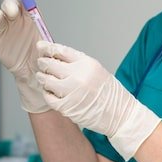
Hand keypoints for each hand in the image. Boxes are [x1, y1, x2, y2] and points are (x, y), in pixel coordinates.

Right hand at [0, 0, 49, 112]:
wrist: (33, 71)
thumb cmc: (42, 55)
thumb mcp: (47, 46)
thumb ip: (45, 40)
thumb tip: (41, 41)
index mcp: (29, 16)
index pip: (25, 1)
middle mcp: (15, 19)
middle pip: (9, 5)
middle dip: (9, 6)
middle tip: (13, 12)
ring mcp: (3, 29)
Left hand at [35, 41, 160, 160]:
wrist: (120, 114)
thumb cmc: (110, 93)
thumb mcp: (97, 70)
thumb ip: (78, 63)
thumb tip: (57, 56)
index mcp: (87, 64)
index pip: (61, 51)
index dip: (48, 47)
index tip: (40, 46)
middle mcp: (78, 76)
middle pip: (51, 64)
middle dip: (43, 62)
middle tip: (40, 62)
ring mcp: (71, 92)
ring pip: (47, 80)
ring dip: (42, 78)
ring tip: (42, 77)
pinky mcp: (67, 107)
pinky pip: (49, 97)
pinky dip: (47, 93)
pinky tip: (49, 91)